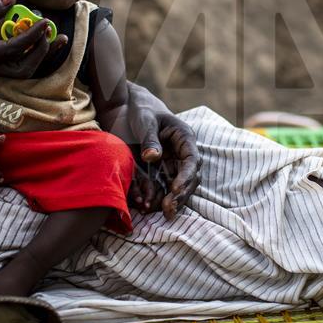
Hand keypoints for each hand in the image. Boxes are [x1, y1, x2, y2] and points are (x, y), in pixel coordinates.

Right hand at [0, 0, 68, 78]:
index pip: (12, 50)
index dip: (32, 36)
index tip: (45, 21)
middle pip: (23, 68)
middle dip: (42, 50)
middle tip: (51, 30)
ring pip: (23, 72)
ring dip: (42, 56)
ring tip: (57, 38)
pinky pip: (18, 68)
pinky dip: (33, 56)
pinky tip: (43, 42)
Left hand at [127, 89, 200, 219]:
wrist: (130, 111)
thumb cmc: (143, 111)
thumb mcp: (145, 121)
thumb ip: (149, 138)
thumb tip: (152, 157)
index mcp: (184, 139)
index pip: (191, 161)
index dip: (186, 177)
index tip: (175, 189)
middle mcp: (181, 155)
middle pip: (187, 179)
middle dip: (179, 195)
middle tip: (168, 209)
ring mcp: (170, 165)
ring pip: (175, 188)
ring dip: (167, 201)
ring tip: (154, 211)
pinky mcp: (158, 172)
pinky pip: (159, 188)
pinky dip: (152, 197)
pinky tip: (143, 205)